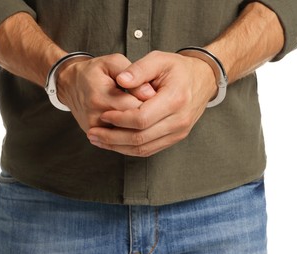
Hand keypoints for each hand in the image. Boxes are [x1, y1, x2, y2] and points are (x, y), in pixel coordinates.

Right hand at [56, 53, 154, 132]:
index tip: (157, 94)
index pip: (138, 108)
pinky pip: (120, 138)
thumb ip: (133, 74)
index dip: (153, 103)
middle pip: (135, 124)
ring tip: (143, 110)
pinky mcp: (96, 135)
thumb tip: (150, 93)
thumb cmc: (94, 71)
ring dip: (140, 125)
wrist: (70, 84)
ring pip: (129, 134)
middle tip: (153, 103)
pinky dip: (130, 130)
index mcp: (102, 97)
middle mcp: (97, 116)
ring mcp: (96, 129)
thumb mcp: (113, 63)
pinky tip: (134, 120)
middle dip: (149, 115)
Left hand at [87, 51, 217, 156]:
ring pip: (143, 148)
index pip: (141, 118)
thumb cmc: (178, 69)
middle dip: (113, 137)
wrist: (202, 80)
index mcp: (175, 99)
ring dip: (118, 147)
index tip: (104, 115)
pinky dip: (129, 149)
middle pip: (140, 138)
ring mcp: (179, 132)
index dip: (119, 119)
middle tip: (93, 133)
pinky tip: (114, 143)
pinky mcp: (175, 138)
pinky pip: (149, 150)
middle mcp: (179, 120)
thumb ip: (139, 69)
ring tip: (99, 140)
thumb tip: (120, 81)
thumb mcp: (159, 59)